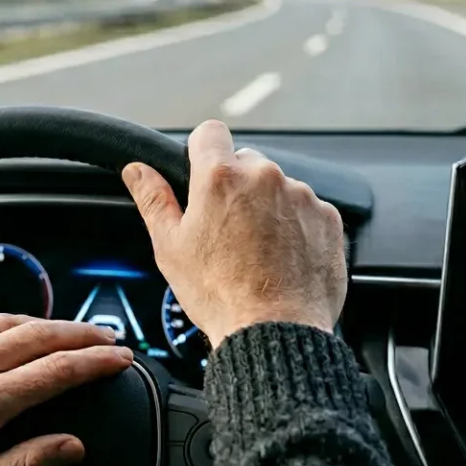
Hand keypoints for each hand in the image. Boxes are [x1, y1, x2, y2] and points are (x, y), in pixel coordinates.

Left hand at [0, 315, 131, 465]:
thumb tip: (71, 448)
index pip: (59, 370)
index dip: (98, 361)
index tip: (121, 358)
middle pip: (41, 333)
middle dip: (83, 332)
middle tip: (107, 337)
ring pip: (6, 319)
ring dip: (44, 322)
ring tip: (65, 331)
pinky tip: (4, 329)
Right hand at [122, 119, 345, 346]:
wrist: (274, 332)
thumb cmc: (220, 295)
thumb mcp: (170, 247)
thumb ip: (153, 199)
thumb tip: (137, 170)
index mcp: (221, 177)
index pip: (209, 133)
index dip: (201, 152)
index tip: (201, 175)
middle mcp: (265, 177)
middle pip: (246, 162)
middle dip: (235, 187)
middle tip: (226, 231)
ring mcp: (301, 196)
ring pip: (278, 188)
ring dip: (267, 208)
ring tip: (257, 252)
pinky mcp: (328, 218)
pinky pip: (307, 210)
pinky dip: (296, 227)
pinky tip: (282, 259)